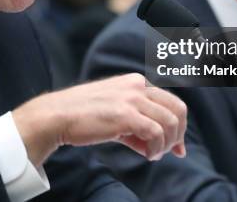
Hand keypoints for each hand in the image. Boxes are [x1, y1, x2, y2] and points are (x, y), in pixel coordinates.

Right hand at [12, 73, 186, 166]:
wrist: (58, 115)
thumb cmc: (84, 116)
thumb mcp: (116, 113)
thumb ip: (140, 125)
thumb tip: (162, 147)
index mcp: (136, 81)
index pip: (171, 101)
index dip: (179, 126)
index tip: (177, 147)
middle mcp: (138, 85)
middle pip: (178, 109)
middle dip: (178, 134)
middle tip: (168, 151)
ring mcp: (132, 99)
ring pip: (170, 122)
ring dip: (166, 144)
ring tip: (152, 154)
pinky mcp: (126, 115)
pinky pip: (156, 133)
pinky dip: (156, 148)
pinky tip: (147, 155)